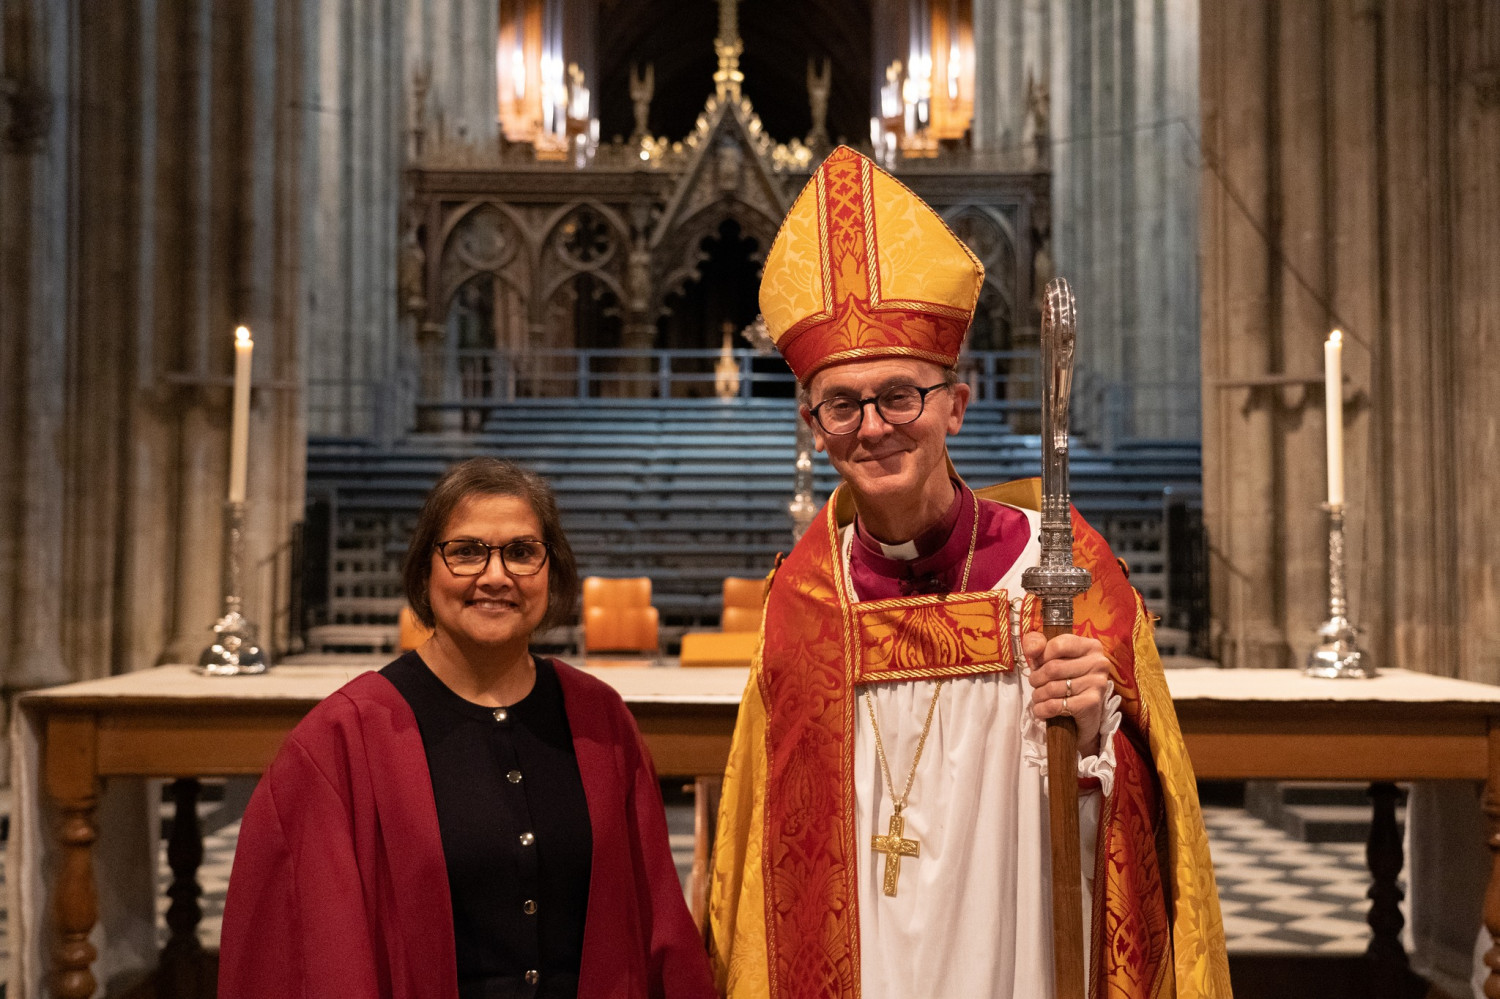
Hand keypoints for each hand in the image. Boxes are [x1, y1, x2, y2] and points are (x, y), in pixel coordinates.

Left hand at [1022, 632, 1111, 756]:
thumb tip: (1032, 649)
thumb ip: (1037, 644)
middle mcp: (1099, 662)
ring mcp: (1098, 683)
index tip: (1038, 666)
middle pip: (1053, 668)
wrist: (1083, 715)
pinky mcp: (1092, 703)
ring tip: (1038, 697)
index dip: (1041, 657)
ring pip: (1053, 687)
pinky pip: (1056, 705)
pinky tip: (1041, 710)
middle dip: (1036, 679)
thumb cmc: (1065, 680)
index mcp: (1091, 646)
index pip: (1058, 645)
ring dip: (1038, 695)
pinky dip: (1042, 709)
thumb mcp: (1051, 657)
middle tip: (1035, 685)